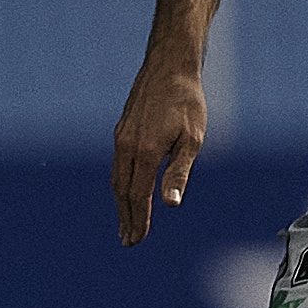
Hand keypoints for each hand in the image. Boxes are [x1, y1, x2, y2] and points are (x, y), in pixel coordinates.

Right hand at [112, 53, 206, 245]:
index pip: (138, 195)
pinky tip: (125, 191)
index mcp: (145, 152)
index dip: (138, 220)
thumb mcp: (191, 139)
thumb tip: (171, 205)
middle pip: (122, 192)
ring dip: (120, 204)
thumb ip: (179, 173)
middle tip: (128, 241)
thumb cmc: (187, 102)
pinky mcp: (121, 129)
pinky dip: (119, 184)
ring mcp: (121, 137)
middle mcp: (126, 146)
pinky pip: (116, 164)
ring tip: (124, 223)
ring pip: (116, 179)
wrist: (169, 66)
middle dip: (126, 218)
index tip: (137, 240)